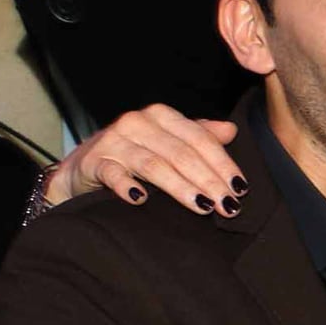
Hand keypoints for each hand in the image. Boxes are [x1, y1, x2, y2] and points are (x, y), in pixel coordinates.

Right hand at [46, 105, 245, 214]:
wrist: (85, 167)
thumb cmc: (134, 154)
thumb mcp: (168, 142)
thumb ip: (199, 136)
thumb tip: (231, 130)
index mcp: (162, 116)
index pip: (200, 139)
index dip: (223, 164)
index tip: (241, 189)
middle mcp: (138, 123)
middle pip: (182, 154)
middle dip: (209, 181)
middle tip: (228, 206)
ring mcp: (115, 141)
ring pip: (154, 165)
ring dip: (181, 188)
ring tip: (202, 207)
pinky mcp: (94, 162)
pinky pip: (113, 174)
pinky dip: (127, 186)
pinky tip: (141, 200)